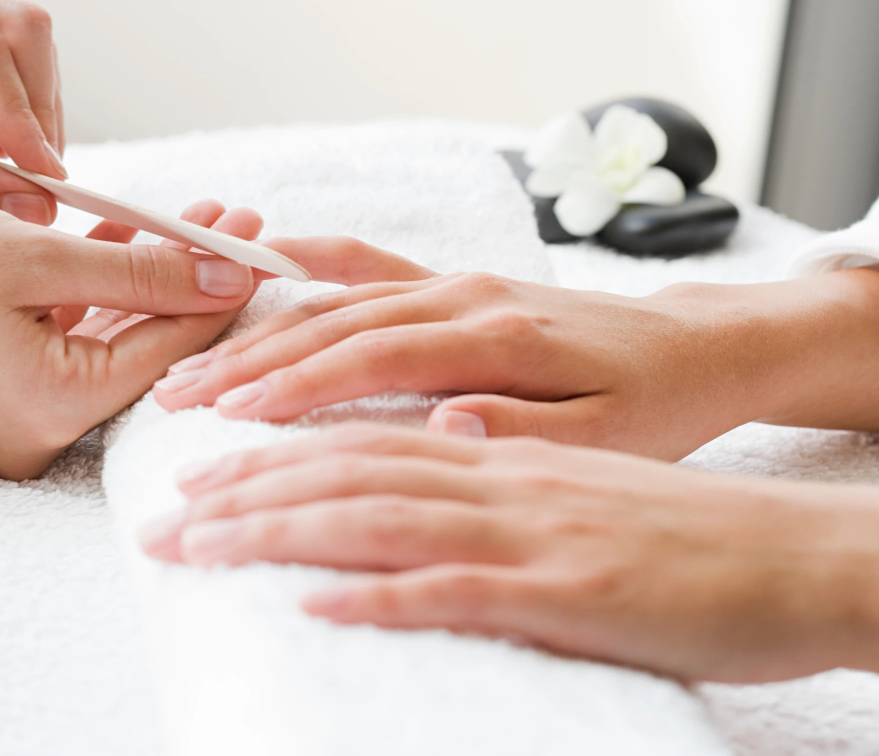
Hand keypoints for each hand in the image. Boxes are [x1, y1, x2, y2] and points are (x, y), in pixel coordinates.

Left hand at [0, 0, 64, 221]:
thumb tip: (35, 203)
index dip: (18, 110)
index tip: (41, 173)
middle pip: (16, 27)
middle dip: (39, 101)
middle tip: (42, 175)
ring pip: (22, 46)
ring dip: (37, 109)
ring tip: (26, 173)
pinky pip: (6, 74)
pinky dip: (20, 117)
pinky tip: (7, 158)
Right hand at [0, 188, 264, 479]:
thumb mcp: (32, 258)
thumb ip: (140, 273)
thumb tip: (229, 278)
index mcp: (54, 412)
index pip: (171, 350)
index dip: (223, 292)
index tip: (265, 245)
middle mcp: (41, 432)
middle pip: (146, 345)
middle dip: (190, 278)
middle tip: (240, 225)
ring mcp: (18, 418)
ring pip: (109, 336)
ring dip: (147, 277)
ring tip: (200, 222)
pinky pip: (66, 339)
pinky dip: (96, 293)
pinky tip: (133, 242)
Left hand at [139, 424, 878, 682]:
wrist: (784, 553)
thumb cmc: (669, 521)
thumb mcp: (569, 471)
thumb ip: (489, 457)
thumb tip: (420, 444)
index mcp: (493, 441)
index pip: (360, 431)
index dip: (272, 445)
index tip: (201, 468)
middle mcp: (498, 470)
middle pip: (346, 464)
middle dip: (244, 485)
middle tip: (165, 513)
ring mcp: (527, 527)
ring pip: (378, 511)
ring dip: (280, 527)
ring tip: (202, 541)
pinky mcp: (563, 587)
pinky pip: (454, 586)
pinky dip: (377, 590)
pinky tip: (312, 600)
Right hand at [154, 237, 878, 460]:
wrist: (700, 345)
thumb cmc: (657, 402)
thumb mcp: (611, 437)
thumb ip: (524, 432)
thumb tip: (441, 424)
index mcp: (500, 336)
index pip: (374, 358)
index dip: (296, 386)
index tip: (230, 417)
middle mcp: (467, 297)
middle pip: (337, 323)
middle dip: (252, 361)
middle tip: (178, 393)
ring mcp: (458, 283)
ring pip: (340, 300)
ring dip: (265, 330)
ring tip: (198, 361)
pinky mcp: (459, 284)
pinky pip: (373, 267)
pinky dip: (312, 268)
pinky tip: (265, 272)